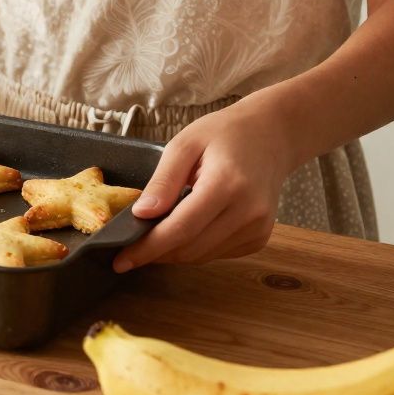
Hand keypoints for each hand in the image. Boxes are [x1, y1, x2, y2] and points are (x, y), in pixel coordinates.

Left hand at [116, 96, 296, 270]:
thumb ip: (163, 181)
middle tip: (129, 248)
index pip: (181, 228)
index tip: (121, 260)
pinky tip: (186, 229)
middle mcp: (248, 212)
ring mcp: (258, 228)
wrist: (272, 136)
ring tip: (155, 234)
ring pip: (202, 255)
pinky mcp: (259, 237)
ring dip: (173, 252)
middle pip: (190, 248)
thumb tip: (141, 215)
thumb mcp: (185, 144)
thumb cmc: (224, 134)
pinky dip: (194, 247)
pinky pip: (217, 253)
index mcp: (227, 184)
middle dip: (155, 252)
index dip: (148, 248)